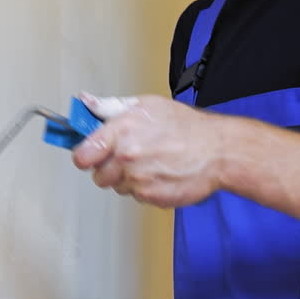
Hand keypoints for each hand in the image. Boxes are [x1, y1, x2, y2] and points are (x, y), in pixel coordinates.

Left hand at [72, 93, 229, 207]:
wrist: (217, 150)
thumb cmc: (186, 126)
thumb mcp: (146, 105)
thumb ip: (110, 106)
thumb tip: (86, 101)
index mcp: (121, 131)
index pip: (82, 155)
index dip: (85, 156)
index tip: (90, 155)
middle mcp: (126, 157)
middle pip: (98, 175)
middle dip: (109, 168)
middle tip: (128, 157)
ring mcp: (138, 180)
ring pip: (117, 187)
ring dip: (128, 178)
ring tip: (149, 163)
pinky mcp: (150, 197)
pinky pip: (136, 197)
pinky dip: (144, 188)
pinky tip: (159, 174)